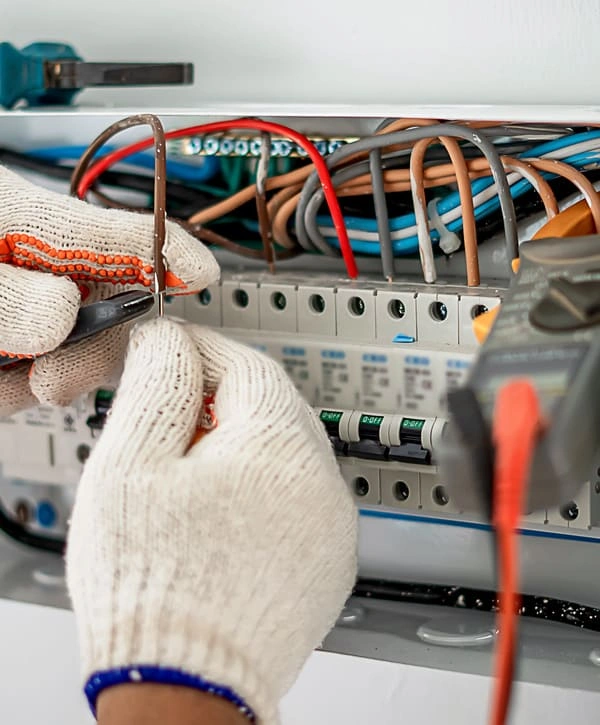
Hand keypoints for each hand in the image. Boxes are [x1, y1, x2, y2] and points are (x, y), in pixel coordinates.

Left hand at [0, 165, 218, 414]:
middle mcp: (32, 262)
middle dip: (92, 344)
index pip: (108, 232)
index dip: (162, 251)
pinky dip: (15, 389)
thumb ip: (3, 294)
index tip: (200, 271)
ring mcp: (26, 306)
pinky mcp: (14, 340)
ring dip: (44, 375)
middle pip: (106, 301)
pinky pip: (34, 373)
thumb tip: (63, 313)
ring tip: (1, 376)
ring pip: (74, 347)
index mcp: (18, 219)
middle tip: (53, 377)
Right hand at [66, 319, 357, 723]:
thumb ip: (159, 384)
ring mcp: (331, 527)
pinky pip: (296, 501)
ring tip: (184, 474)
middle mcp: (323, 482)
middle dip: (218, 399)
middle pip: (271, 408)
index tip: (170, 351)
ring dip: (239, 447)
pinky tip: (219, 516)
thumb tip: (170, 343)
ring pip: (285, 455)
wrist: (185, 687)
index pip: (246, 365)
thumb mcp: (135, 461)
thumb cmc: (155, 585)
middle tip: (168, 412)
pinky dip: (260, 491)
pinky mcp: (327, 563)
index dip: (200, 352)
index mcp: (281, 446)